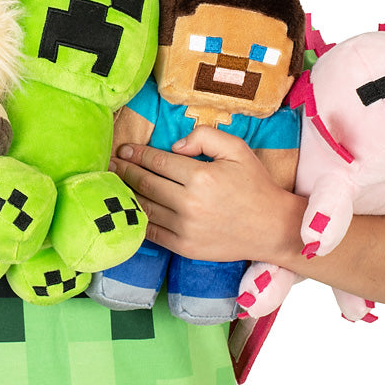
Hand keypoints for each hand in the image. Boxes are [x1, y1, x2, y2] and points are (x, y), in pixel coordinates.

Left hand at [110, 126, 297, 262]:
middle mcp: (190, 203)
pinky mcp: (185, 248)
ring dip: (126, 194)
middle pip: (146, 183)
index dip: (137, 154)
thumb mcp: (236, 149)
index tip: (124, 149)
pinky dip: (137, 219)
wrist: (273, 228)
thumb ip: (204, 137)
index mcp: (201, 176)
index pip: (157, 161)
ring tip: (113, 183)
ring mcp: (186, 229)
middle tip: (111, 163)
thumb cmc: (254, 185)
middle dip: (125, 170)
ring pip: (145, 207)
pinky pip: (152, 232)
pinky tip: (129, 209)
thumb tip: (175, 145)